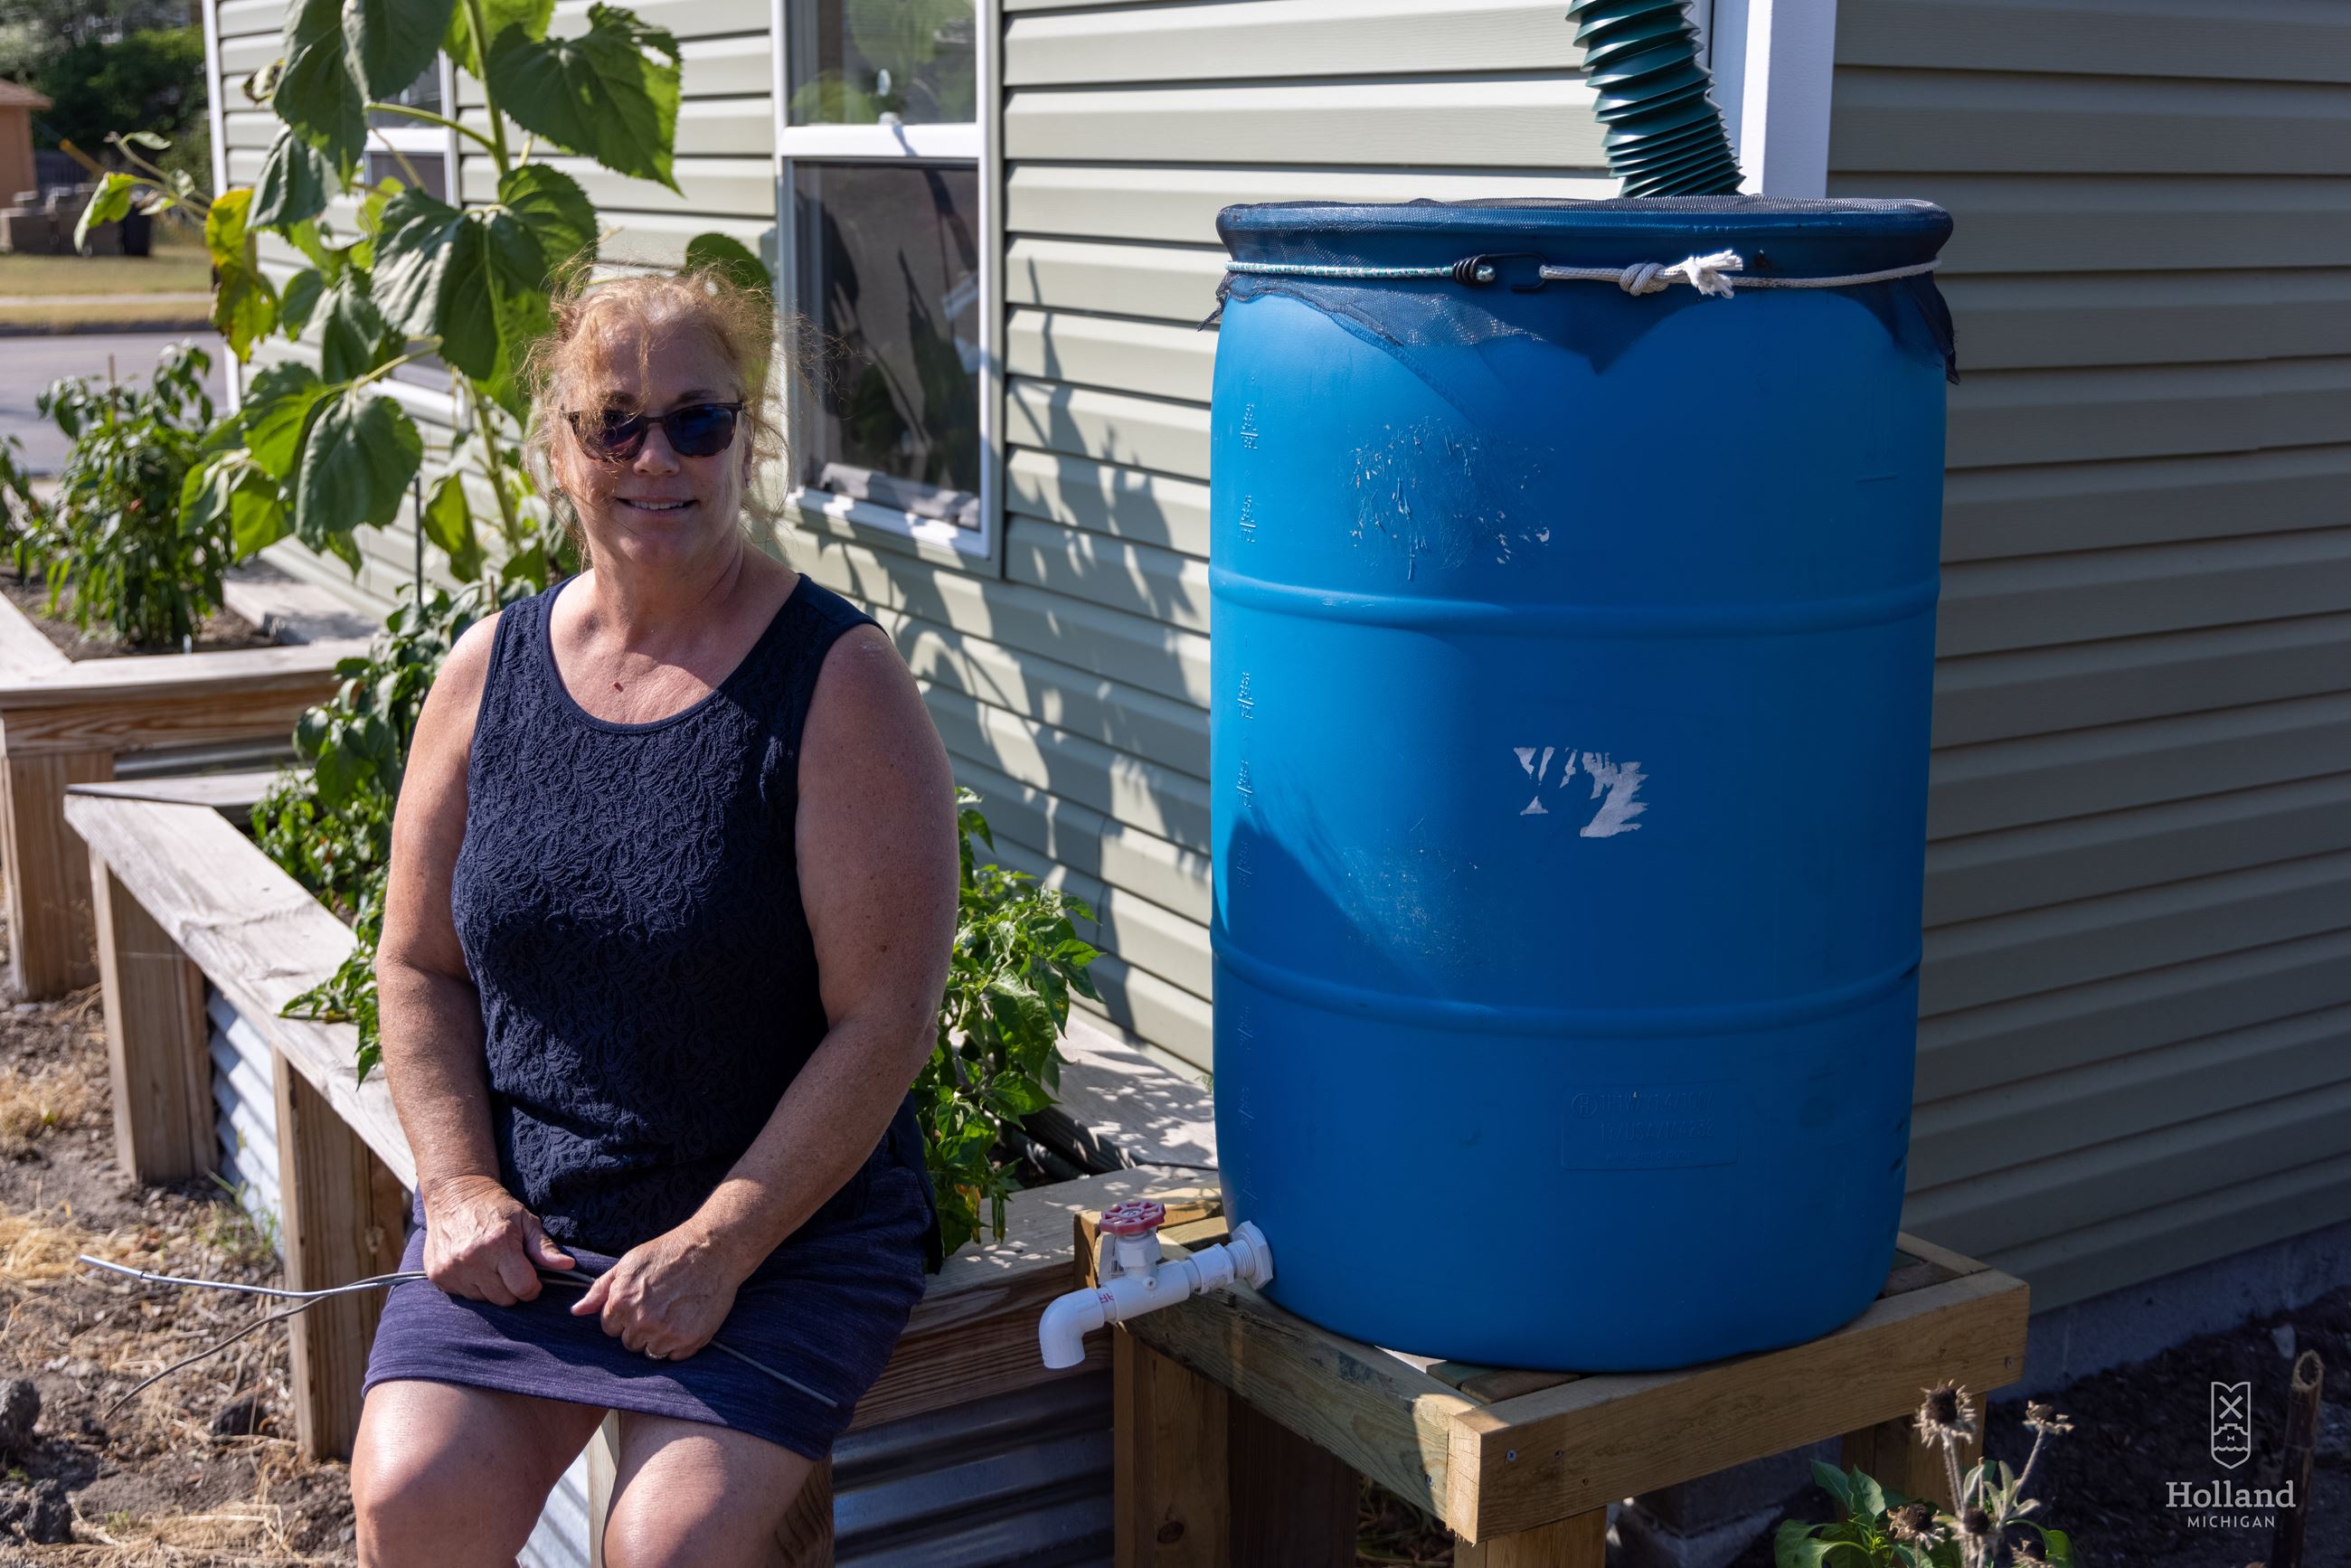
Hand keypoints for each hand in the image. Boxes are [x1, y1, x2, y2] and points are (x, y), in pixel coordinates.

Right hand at [420, 1174, 573, 1306]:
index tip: (532, 1277)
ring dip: (492, 1288)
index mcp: (497, 1245)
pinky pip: (464, 1296)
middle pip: (504, 1299)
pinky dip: (472, 1286)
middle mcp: (471, 1260)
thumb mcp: (526, 1221)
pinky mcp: (436, 1275)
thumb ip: (545, 1247)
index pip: (522, 1288)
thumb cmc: (496, 1207)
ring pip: (484, 1300)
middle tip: (511, 1267)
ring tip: (490, 1264)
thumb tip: (568, 1265)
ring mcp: (451, 1269)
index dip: (532, 1287)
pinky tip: (473, 1265)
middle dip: (513, 1288)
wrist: (454, 1195)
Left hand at [570, 1224, 744, 1360]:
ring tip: (673, 1313)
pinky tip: (686, 1320)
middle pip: (630, 1343)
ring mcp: (666, 1333)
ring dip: (659, 1338)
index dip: (624, 1316)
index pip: (610, 1328)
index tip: (641, 1303)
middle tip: (659, 1306)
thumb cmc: (668, 1252)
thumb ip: (600, 1289)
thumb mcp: (628, 1263)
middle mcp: (641, 1321)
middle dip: (640, 1328)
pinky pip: (674, 1356)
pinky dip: (679, 1344)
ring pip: (651, 1352)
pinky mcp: (689, 1341)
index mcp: (621, 1302)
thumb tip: (576, 1311)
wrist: (712, 1249)